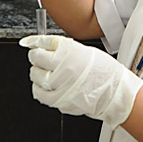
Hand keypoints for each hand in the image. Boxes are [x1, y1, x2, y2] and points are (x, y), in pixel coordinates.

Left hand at [20, 35, 142, 128]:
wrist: (115, 93)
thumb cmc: (104, 72)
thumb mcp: (85, 51)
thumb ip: (63, 49)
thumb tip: (44, 47)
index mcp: (70, 50)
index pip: (43, 42)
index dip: (33, 42)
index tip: (27, 43)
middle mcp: (63, 66)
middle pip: (36, 58)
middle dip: (35, 56)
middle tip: (39, 58)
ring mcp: (60, 84)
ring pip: (35, 75)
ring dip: (36, 72)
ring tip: (45, 72)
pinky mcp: (59, 99)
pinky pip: (39, 93)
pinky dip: (38, 88)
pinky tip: (44, 85)